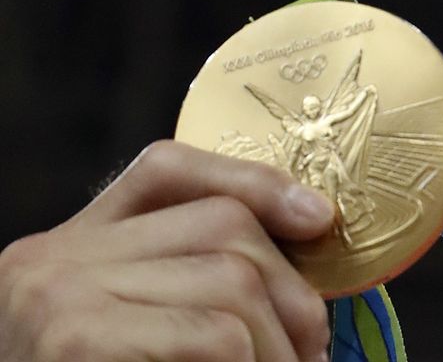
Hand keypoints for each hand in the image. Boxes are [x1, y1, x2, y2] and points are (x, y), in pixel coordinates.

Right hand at [0, 140, 334, 361]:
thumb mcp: (134, 335)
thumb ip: (183, 289)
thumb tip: (304, 258)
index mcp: (69, 248)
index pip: (167, 170)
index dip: (253, 182)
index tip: (319, 220)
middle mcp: (51, 258)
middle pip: (221, 225)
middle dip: (291, 287)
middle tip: (312, 354)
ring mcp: (56, 294)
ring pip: (231, 279)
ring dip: (282, 343)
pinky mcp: (74, 337)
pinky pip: (213, 335)